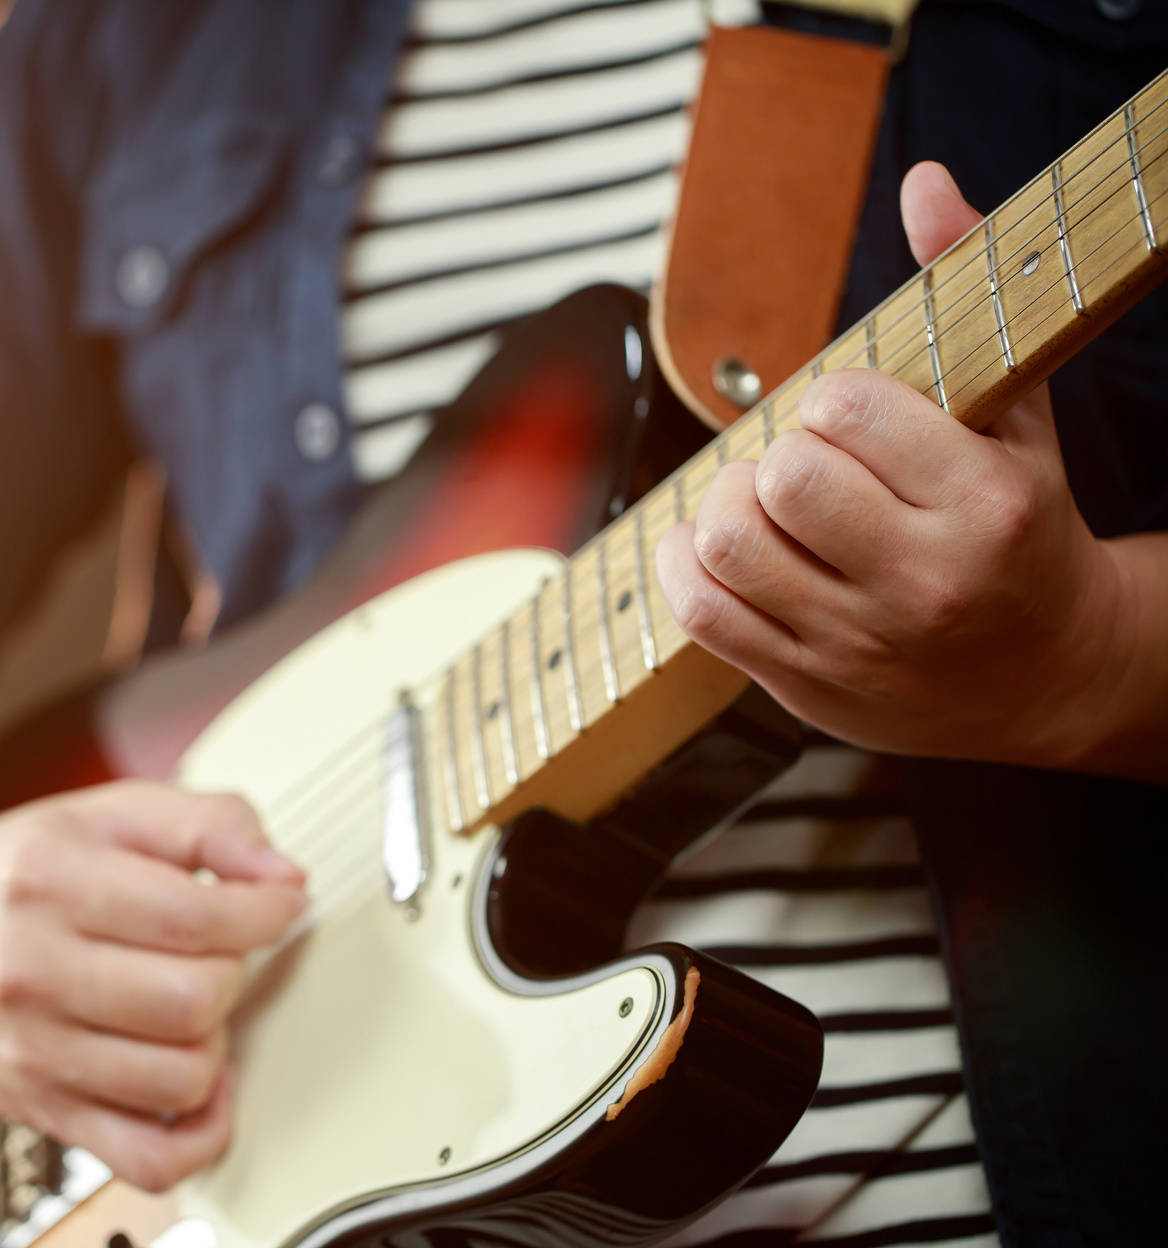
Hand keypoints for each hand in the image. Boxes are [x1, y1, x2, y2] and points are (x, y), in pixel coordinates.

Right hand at [0, 778, 303, 1191]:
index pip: (196, 915)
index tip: (275, 902)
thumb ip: (205, 823)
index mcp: (48, 880)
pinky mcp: (38, 1113)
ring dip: (213, 1040)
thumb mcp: (101, 814)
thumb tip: (284, 875)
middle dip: (232, 969)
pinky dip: (201, 1131)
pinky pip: (149, 1159)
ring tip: (189, 1005)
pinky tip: (196, 1083)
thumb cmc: (8, 874)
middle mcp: (29, 969)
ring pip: (180, 1077)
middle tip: (213, 950)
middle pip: (194, 998)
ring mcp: (29, 1052)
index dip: (266, 910)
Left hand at [654, 162, 1167, 774]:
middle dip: (781, 452)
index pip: (846, 409)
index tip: (855, 417)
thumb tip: (923, 180)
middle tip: (808, 462)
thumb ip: (965, 290)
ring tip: (765, 503)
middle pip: (781, 479)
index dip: (834, 399)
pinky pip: (699, 613)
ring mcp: (857, 643)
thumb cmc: (1024, 528)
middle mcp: (923, 581)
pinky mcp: (802, 684)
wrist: (1051, 677)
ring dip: (728, 505)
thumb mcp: (1018, 413)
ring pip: (729, 543)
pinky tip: (716, 543)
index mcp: (984, 505)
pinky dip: (684, 563)